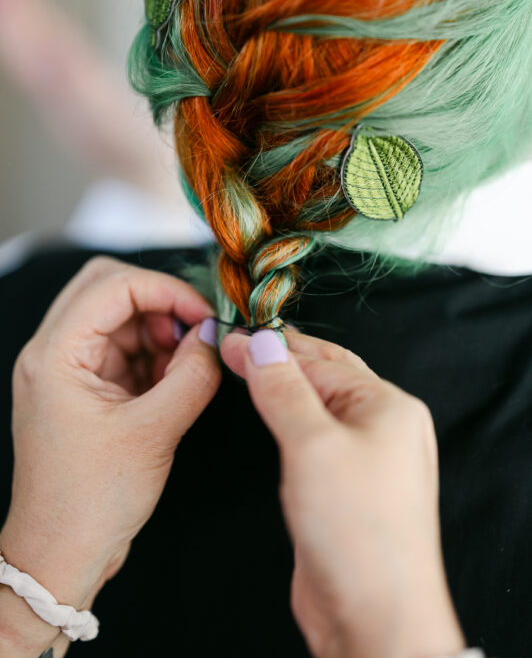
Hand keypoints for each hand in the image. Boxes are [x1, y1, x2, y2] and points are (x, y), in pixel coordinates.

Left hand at [0, 257, 219, 651]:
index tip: (206, 315)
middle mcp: (54, 351)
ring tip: (187, 366)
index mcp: (55, 354)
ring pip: (119, 316)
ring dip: (159, 330)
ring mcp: (68, 367)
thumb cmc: (92, 501)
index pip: (113, 285)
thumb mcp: (154, 433)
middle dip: (160, 302)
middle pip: (109, 287)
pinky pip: (124, 347)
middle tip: (194, 332)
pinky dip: (155, 354)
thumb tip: (215, 334)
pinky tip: (175, 380)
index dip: (167, 290)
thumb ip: (193, 375)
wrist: (62, 552)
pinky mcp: (85, 386)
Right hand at [221, 329, 465, 657]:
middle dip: (283, 357)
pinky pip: (319, 439)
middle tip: (238, 342)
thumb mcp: (312, 445)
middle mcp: (385, 426)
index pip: (320, 360)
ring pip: (322, 406)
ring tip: (248, 367)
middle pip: (328, 374)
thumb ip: (282, 389)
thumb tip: (259, 343)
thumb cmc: (357, 532)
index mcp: (389, 406)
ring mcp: (369, 458)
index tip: (228, 338)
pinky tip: (272, 414)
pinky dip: (292, 420)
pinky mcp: (350, 487)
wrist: (377, 617)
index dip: (271, 348)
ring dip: (286, 386)